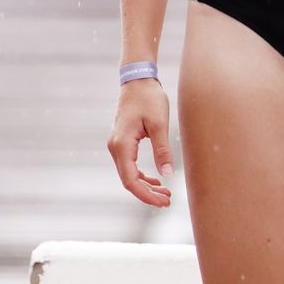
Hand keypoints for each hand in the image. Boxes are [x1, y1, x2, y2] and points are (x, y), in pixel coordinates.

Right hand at [108, 79, 173, 206]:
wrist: (138, 80)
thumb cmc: (149, 99)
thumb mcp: (160, 124)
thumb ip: (162, 149)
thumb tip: (167, 175)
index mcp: (122, 144)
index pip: (130, 179)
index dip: (146, 195)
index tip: (163, 202)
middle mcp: (115, 147)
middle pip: (128, 180)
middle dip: (147, 194)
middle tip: (168, 202)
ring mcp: (117, 145)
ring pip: (128, 174)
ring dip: (145, 186)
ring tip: (166, 194)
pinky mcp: (122, 142)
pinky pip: (129, 166)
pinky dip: (142, 176)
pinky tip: (157, 181)